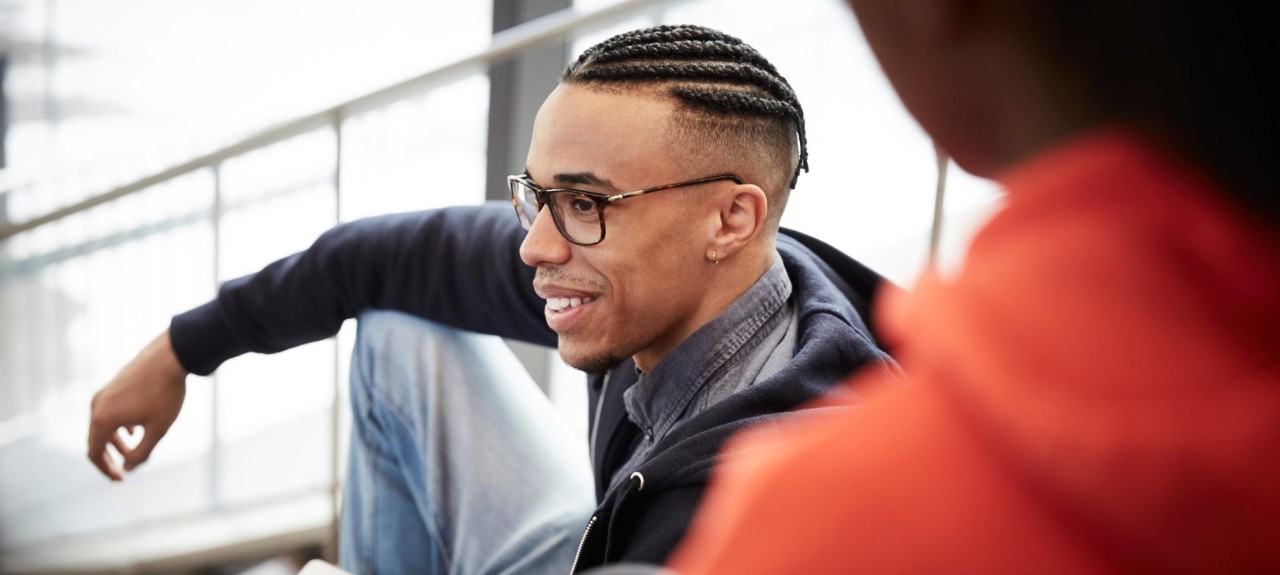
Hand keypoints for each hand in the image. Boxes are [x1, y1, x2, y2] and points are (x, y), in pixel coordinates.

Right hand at [87, 330, 187, 480]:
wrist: (170, 357)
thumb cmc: (166, 394)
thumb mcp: (158, 430)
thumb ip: (141, 453)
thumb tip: (127, 468)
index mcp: (102, 419)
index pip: (94, 453)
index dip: (106, 469)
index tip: (120, 479)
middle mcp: (96, 405)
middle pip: (95, 440)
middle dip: (109, 458)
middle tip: (124, 471)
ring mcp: (103, 393)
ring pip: (102, 425)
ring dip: (114, 442)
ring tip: (132, 452)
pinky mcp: (113, 384)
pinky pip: (108, 412)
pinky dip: (117, 426)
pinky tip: (133, 431)